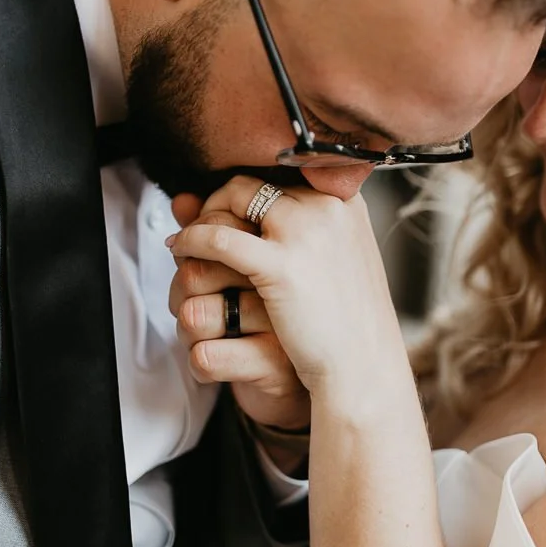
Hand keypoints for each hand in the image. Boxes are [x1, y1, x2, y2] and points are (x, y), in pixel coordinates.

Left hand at [167, 176, 409, 416]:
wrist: (365, 368)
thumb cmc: (344, 320)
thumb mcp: (320, 261)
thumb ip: (276, 226)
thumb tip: (198, 199)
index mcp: (341, 202)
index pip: (273, 178)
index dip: (239, 197)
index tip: (222, 215)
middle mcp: (325, 208)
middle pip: (247, 187)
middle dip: (216, 207)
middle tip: (199, 230)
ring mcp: (305, 233)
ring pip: (230, 205)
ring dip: (200, 224)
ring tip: (184, 244)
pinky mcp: (281, 267)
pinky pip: (218, 240)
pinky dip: (192, 241)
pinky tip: (180, 250)